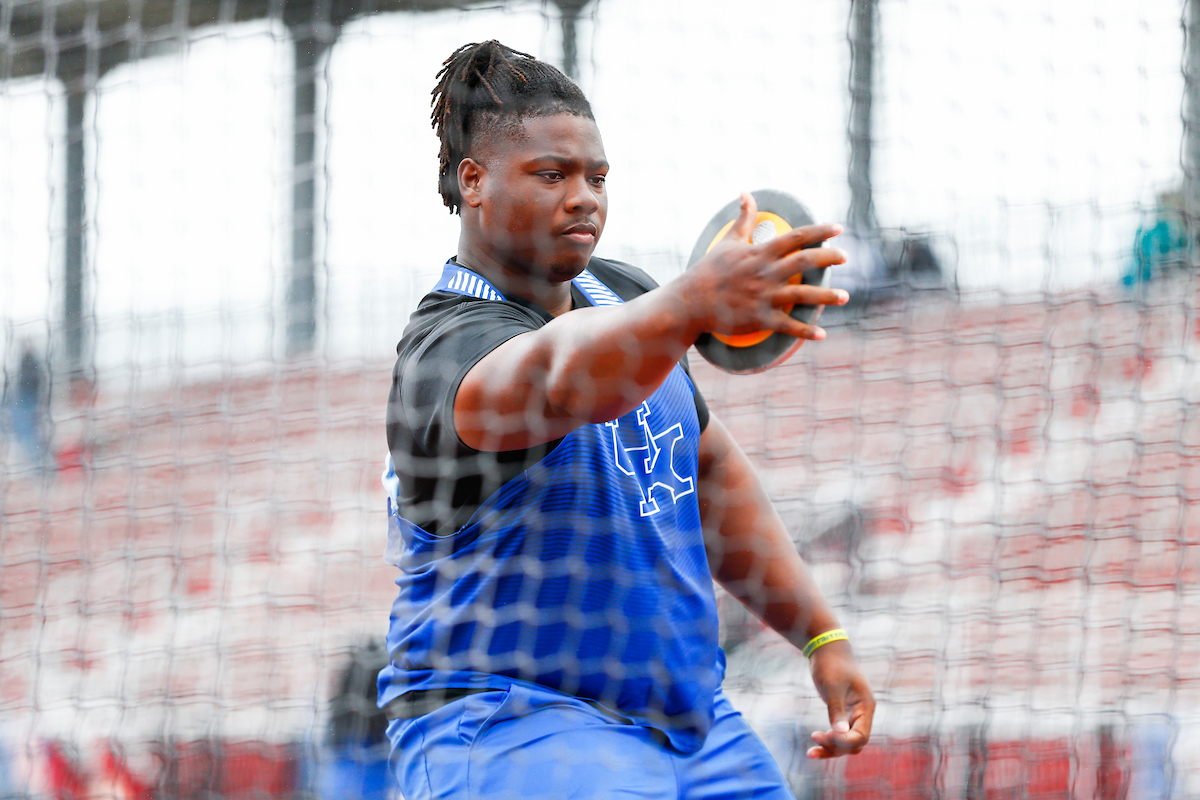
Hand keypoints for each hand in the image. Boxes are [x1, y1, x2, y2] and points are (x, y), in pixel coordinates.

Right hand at [679, 192, 848, 340]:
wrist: (691, 301)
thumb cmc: (710, 270)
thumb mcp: (728, 241)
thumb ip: (743, 218)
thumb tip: (745, 193)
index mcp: (760, 253)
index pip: (796, 237)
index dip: (819, 231)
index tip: (839, 228)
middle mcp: (765, 273)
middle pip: (805, 261)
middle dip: (829, 258)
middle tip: (846, 257)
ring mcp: (763, 296)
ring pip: (802, 294)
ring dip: (826, 296)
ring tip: (846, 296)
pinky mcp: (759, 318)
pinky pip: (788, 325)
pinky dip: (806, 331)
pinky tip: (822, 334)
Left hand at [806, 640, 874, 758]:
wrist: (825, 646)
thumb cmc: (831, 663)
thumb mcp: (832, 686)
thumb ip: (837, 710)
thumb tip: (841, 733)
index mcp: (866, 706)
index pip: (861, 736)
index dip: (844, 741)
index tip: (824, 734)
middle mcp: (862, 713)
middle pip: (854, 744)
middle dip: (836, 747)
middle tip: (814, 740)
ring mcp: (853, 714)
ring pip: (846, 742)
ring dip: (831, 748)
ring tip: (810, 753)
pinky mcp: (842, 712)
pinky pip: (839, 733)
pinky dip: (828, 740)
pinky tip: (815, 742)